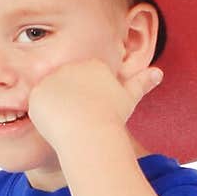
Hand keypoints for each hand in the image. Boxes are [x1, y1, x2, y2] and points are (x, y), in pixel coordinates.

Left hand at [26, 58, 163, 149]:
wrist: (90, 131)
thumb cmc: (112, 118)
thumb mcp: (129, 98)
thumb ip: (141, 83)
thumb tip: (159, 73)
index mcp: (93, 64)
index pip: (84, 81)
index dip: (88, 101)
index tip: (93, 112)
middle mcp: (71, 64)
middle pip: (67, 86)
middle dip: (72, 103)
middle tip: (81, 118)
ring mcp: (52, 77)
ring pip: (52, 95)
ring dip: (58, 109)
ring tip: (71, 121)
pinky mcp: (37, 91)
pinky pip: (38, 104)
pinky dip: (45, 115)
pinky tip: (57, 122)